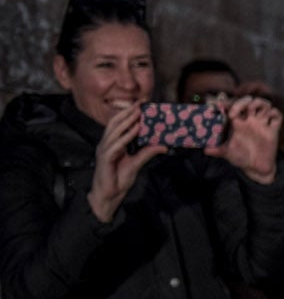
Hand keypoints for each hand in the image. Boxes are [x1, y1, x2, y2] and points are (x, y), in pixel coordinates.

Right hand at [87, 103, 168, 222]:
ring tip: (139, 112)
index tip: (141, 105)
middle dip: (128, 112)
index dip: (128, 114)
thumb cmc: (119, 179)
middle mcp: (107, 144)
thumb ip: (148, 153)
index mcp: (112, 143)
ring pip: (115, 131)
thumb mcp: (137, 163)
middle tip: (141, 103)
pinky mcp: (106, 158)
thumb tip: (163, 146)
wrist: (109, 195)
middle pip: (115, 123)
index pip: (119, 125)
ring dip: (127, 120)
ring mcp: (105, 150)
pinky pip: (117, 144)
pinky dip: (126, 136)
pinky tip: (135, 129)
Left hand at [208, 95, 282, 183]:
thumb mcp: (227, 153)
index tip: (225, 110)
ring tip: (254, 108)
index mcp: (238, 124)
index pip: (234, 108)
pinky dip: (275, 113)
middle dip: (244, 101)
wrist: (256, 168)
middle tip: (238, 109)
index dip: (230, 104)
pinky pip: (277, 117)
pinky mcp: (273, 131)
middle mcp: (250, 122)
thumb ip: (218, 150)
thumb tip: (206, 150)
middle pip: (249, 102)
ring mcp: (262, 125)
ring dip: (260, 103)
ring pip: (264, 105)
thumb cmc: (241, 158)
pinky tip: (270, 117)